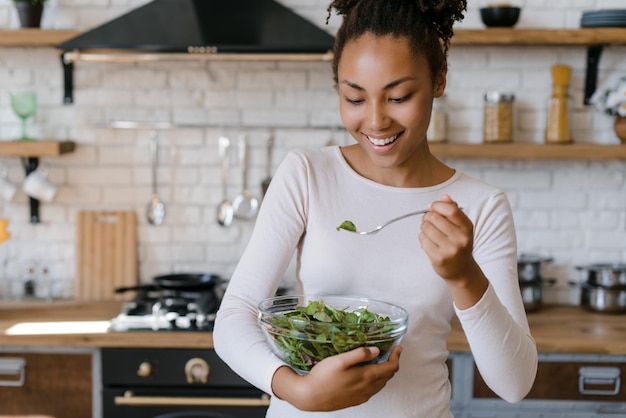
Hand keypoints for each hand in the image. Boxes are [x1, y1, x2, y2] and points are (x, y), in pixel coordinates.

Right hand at [271, 345, 401, 410]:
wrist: (310, 397)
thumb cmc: (323, 376)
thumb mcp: (340, 360)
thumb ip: (360, 354)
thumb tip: (376, 350)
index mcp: (367, 377)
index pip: (391, 368)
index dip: (396, 356)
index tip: (397, 347)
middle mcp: (368, 389)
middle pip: (388, 376)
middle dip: (392, 362)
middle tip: (390, 352)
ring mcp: (362, 396)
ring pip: (381, 384)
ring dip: (384, 372)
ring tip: (380, 360)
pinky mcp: (355, 400)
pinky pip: (373, 390)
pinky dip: (376, 380)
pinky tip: (368, 375)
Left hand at [419, 194, 472, 279]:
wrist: (461, 270)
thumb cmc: (458, 244)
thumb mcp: (461, 227)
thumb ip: (453, 210)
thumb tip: (444, 196)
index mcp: (468, 228)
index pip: (451, 210)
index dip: (437, 205)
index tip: (432, 207)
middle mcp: (461, 239)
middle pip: (434, 218)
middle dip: (427, 217)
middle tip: (428, 221)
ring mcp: (450, 250)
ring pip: (426, 228)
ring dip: (424, 227)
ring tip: (429, 231)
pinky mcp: (439, 258)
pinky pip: (423, 240)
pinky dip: (422, 238)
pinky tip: (428, 241)